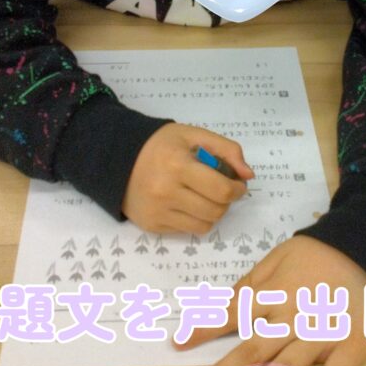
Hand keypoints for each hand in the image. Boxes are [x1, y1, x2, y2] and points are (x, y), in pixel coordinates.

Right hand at [122, 123, 253, 234]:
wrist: (118, 158)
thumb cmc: (160, 145)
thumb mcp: (193, 135)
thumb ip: (226, 149)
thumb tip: (248, 175)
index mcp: (178, 165)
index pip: (222, 190)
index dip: (237, 189)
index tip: (237, 183)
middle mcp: (166, 192)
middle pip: (216, 210)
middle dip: (226, 201)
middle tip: (220, 188)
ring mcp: (158, 212)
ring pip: (205, 225)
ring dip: (213, 212)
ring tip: (204, 196)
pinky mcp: (152, 226)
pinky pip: (188, 231)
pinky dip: (195, 219)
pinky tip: (187, 203)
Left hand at [175, 235, 365, 365]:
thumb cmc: (317, 253)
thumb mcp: (277, 258)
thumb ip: (251, 285)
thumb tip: (222, 307)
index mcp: (273, 292)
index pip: (232, 314)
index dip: (204, 330)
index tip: (178, 345)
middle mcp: (293, 316)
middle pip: (253, 350)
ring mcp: (323, 332)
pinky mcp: (353, 345)